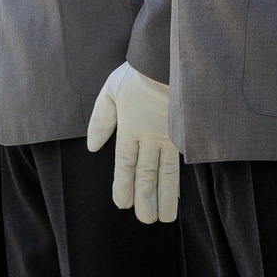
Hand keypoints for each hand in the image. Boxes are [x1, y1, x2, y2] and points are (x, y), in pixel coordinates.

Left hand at [85, 62, 178, 223]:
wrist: (169, 56)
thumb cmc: (139, 71)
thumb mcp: (111, 90)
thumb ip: (100, 119)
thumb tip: (91, 147)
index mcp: (129, 126)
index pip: (125, 164)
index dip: (124, 185)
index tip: (123, 204)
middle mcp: (150, 136)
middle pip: (146, 174)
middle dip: (145, 199)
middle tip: (145, 220)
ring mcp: (170, 135)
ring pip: (166, 173)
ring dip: (164, 198)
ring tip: (164, 218)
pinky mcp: (186, 131)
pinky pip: (182, 161)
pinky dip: (179, 181)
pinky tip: (180, 194)